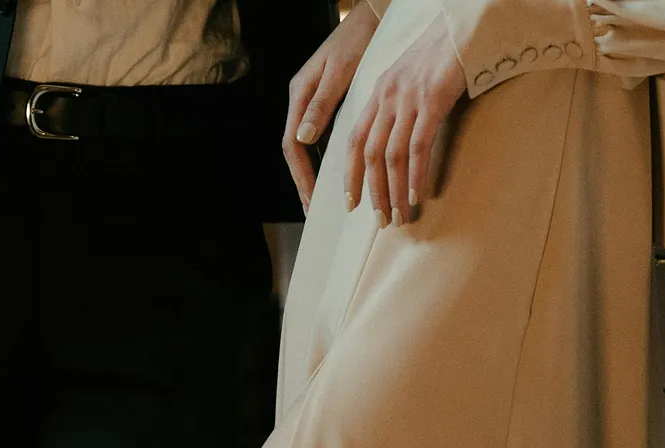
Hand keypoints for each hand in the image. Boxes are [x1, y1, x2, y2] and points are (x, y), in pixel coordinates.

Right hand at [283, 0, 381, 212]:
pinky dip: (326, 160)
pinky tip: (336, 176)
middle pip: (297, 151)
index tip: (312, 199)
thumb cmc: (358, 39)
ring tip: (322, 201)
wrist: (372, 18)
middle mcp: (303, 100)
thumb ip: (321, 104)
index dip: (301, 176)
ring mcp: (314, 102)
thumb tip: (303, 138)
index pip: (293, 145)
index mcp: (300, 94)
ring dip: (314, 174)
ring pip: (308, 147)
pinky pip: (321, 138)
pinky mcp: (328, 103)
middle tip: (313, 210)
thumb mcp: (339, 72)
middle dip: (304, 182)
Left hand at [346, 17, 466, 225]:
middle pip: (370, 154)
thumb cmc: (440, 57)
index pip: (354, 140)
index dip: (350, 175)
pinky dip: (415, 175)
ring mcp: (409, 99)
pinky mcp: (432, 100)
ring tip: (399, 216)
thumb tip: (392, 148)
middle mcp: (388, 97)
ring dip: (394, 191)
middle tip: (380, 220)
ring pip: (392, 156)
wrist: (463, 27)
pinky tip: (416, 195)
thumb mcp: (407, 81)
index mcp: (378, 94)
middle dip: (373, 192)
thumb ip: (395, 109)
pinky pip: (418, 146)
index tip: (351, 203)